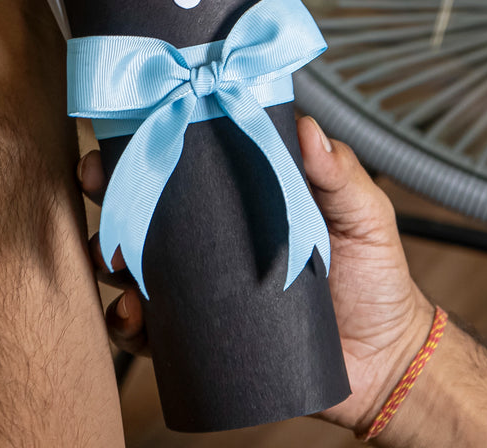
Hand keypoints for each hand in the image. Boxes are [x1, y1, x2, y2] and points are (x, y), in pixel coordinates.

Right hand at [77, 115, 434, 433]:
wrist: (386, 361)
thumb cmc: (376, 277)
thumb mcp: (364, 215)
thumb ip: (340, 174)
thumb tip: (306, 130)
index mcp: (242, 198)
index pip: (188, 160)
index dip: (151, 139)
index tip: (125, 125)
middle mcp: (213, 239)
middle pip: (147, 206)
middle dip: (113, 189)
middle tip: (100, 181)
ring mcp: (203, 288)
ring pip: (135, 266)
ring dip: (111, 257)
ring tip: (116, 262)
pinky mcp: (202, 339)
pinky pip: (151, 332)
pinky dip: (128, 324)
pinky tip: (132, 317)